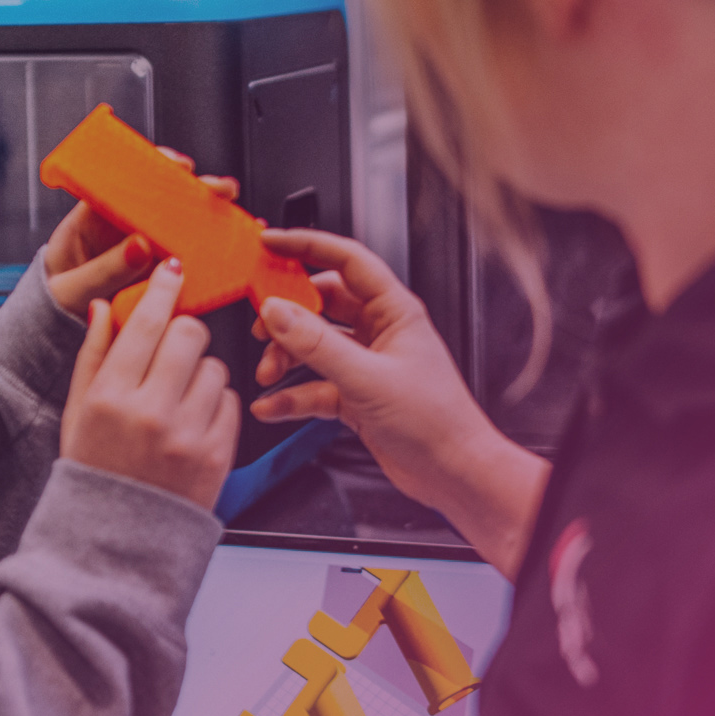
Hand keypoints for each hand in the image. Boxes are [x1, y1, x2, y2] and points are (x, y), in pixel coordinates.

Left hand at [41, 147, 236, 320]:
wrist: (54, 329)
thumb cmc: (54, 301)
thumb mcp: (68, 290)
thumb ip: (102, 271)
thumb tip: (140, 246)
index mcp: (90, 217)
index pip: (123, 180)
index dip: (154, 167)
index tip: (179, 165)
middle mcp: (120, 226)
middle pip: (160, 197)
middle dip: (194, 188)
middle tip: (220, 189)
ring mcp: (141, 247)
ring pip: (178, 223)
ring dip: (207, 216)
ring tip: (232, 213)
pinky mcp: (155, 271)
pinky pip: (183, 256)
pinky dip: (207, 251)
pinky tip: (229, 247)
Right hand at [60, 259, 236, 510]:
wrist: (116, 541)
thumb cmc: (94, 472)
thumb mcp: (77, 411)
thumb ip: (93, 354)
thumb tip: (104, 307)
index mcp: (110, 397)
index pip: (146, 322)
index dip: (163, 289)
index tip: (172, 272)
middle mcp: (150, 413)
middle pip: (189, 334)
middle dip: (184, 332)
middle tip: (174, 346)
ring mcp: (188, 436)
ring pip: (214, 367)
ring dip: (200, 372)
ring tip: (178, 398)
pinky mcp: (217, 456)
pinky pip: (230, 403)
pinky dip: (215, 404)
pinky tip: (192, 422)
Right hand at [252, 229, 549, 574]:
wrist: (454, 472)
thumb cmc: (436, 422)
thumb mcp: (367, 378)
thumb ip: (317, 344)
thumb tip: (278, 312)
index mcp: (394, 311)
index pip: (346, 260)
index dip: (307, 246)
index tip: (271, 243)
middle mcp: (380, 332)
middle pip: (322, 304)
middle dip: (287, 313)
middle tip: (260, 322)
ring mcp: (366, 364)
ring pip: (314, 345)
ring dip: (286, 357)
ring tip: (268, 372)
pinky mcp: (357, 396)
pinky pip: (315, 385)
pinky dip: (292, 395)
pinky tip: (273, 406)